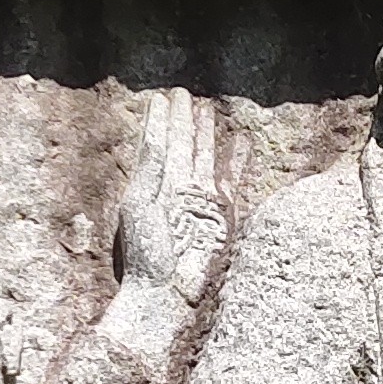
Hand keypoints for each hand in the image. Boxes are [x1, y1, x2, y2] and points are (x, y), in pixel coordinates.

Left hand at [114, 87, 230, 308]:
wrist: (167, 290)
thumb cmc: (147, 253)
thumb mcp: (140, 204)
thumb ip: (152, 168)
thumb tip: (160, 135)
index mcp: (152, 185)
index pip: (157, 144)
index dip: (159, 120)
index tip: (161, 97)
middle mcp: (176, 188)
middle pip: (182, 145)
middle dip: (183, 120)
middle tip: (184, 93)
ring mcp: (200, 199)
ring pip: (206, 156)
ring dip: (207, 134)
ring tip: (207, 109)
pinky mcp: (223, 213)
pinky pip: (233, 179)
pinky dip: (239, 161)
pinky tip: (243, 143)